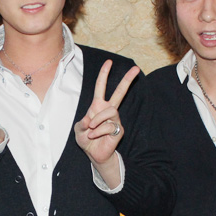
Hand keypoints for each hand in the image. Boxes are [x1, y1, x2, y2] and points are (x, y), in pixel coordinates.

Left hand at [74, 60, 139, 186]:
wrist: (94, 153)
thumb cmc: (87, 139)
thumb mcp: (79, 130)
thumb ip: (82, 123)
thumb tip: (90, 120)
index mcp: (97, 106)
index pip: (101, 87)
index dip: (104, 74)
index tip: (109, 62)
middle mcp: (108, 110)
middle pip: (120, 92)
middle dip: (127, 79)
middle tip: (136, 68)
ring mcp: (115, 119)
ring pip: (109, 111)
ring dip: (97, 120)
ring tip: (91, 130)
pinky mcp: (118, 129)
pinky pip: (108, 125)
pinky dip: (98, 131)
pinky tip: (95, 136)